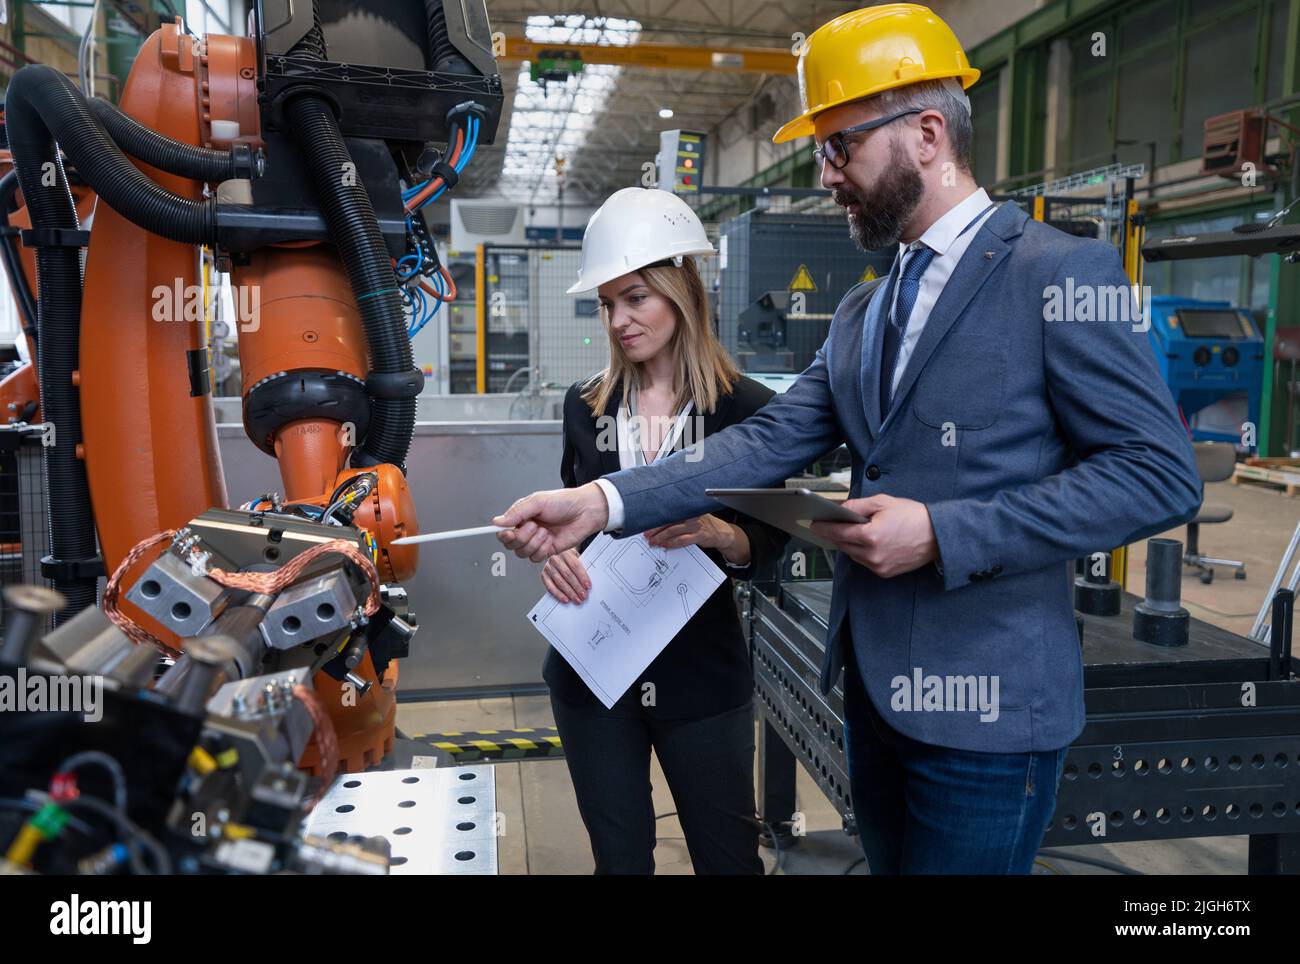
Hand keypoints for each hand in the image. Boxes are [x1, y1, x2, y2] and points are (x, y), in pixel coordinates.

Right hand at [493, 482, 608, 561]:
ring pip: (522, 553)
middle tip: (534, 525)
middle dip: (522, 537)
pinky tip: (550, 539)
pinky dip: (542, 549)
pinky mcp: (547, 550)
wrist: (585, 511)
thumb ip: (516, 513)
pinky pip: (535, 558)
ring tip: (545, 531)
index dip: (502, 534)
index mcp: (521, 516)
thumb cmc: (564, 502)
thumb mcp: (538, 502)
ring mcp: (536, 541)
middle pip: (511, 544)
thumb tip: (497, 521)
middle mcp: (527, 529)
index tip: (507, 533)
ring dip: (534, 543)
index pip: (503, 530)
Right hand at [542, 549, 590, 603]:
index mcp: (566, 553)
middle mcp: (555, 559)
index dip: (582, 577)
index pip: (575, 566)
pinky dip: (558, 594)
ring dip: (569, 592)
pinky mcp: (543, 575)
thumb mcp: (577, 558)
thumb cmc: (570, 559)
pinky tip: (565, 599)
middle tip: (583, 595)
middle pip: (568, 575)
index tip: (588, 586)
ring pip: (560, 582)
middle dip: (577, 587)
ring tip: (576, 599)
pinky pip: (550, 587)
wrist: (558, 555)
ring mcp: (548, 567)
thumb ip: (582, 567)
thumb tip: (587, 582)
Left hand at [645, 514, 733, 551]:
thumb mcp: (693, 516)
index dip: (657, 518)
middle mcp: (691, 515)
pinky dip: (672, 543)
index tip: (647, 523)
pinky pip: (682, 540)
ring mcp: (696, 525)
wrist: (722, 533)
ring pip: (673, 531)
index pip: (669, 512)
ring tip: (653, 541)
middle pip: (669, 521)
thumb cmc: (704, 525)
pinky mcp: (699, 536)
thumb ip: (679, 518)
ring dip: (661, 537)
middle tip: (647, 534)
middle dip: (656, 529)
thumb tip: (660, 523)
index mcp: (688, 509)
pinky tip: (665, 545)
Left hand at [809, 494, 937, 577]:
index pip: (837, 532)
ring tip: (850, 532)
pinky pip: (864, 562)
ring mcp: (878, 566)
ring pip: (852, 554)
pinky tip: (865, 542)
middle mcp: (872, 555)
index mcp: (871, 536)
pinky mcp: (884, 572)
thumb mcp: (882, 503)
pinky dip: (861, 552)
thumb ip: (857, 506)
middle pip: (842, 545)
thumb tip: (839, 510)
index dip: (823, 527)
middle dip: (834, 534)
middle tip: (829, 525)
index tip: (814, 524)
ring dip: (848, 544)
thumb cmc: (913, 516)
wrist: (937, 535)